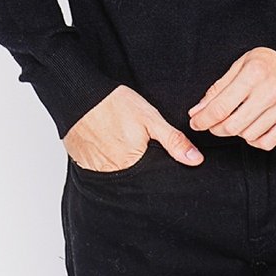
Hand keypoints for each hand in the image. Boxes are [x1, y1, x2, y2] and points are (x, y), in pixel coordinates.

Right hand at [63, 84, 203, 171]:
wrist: (79, 96)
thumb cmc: (115, 104)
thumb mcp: (151, 119)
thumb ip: (173, 141)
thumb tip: (196, 160)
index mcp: (134, 164)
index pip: (152, 178)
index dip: (156, 168)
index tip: (152, 153)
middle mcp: (115, 174)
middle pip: (134, 179)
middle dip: (139, 167)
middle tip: (132, 142)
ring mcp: (97, 172)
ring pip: (117, 176)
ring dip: (121, 165)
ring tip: (118, 142)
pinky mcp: (84, 166)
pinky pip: (100, 171)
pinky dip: (105, 162)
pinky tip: (106, 145)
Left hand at [188, 47, 275, 149]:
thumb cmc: (262, 63)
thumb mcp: (237, 66)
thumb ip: (217, 90)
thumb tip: (197, 112)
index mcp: (255, 72)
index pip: (221, 107)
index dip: (204, 119)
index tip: (196, 122)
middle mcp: (273, 88)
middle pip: (234, 125)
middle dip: (216, 128)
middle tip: (212, 124)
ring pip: (250, 136)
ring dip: (237, 133)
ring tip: (236, 120)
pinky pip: (268, 143)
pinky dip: (255, 140)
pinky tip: (252, 128)